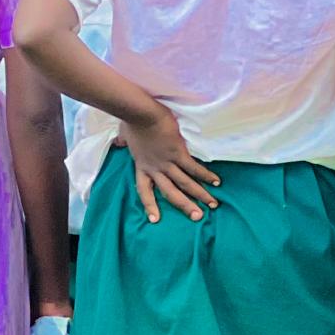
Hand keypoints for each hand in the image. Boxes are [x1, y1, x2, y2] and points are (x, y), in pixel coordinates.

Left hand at [126, 105, 218, 223]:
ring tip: (212, 204)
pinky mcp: (178, 153)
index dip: (149, 205)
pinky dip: (205, 175)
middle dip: (185, 205)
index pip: (144, 190)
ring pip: (184, 183)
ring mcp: (167, 162)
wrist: (141, 114)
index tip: (155, 220)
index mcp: (142, 166)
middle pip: (170, 192)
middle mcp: (155, 168)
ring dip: (199, 194)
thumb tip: (118, 141)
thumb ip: (124, 142)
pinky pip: (193, 168)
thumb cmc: (131, 122)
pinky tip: (216, 181)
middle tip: (197, 217)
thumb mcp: (124, 136)